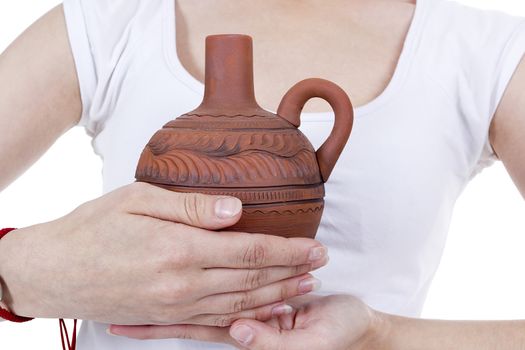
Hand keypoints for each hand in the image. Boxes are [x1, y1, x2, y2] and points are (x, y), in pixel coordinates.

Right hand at [0, 182, 326, 324]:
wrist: (53, 271)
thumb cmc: (93, 227)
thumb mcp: (137, 200)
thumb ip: (191, 206)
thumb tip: (237, 210)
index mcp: (180, 249)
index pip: (250, 250)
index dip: (288, 250)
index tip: (315, 246)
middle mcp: (183, 284)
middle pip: (252, 280)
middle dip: (291, 272)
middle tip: (321, 265)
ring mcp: (175, 307)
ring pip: (240, 304)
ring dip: (277, 296)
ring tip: (305, 288)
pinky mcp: (165, 318)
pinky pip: (215, 323)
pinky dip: (246, 320)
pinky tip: (265, 315)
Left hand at [108, 294, 380, 349]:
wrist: (358, 330)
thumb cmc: (339, 336)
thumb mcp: (310, 346)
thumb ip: (271, 343)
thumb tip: (236, 329)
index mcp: (246, 336)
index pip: (194, 328)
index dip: (159, 328)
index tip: (121, 322)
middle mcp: (239, 329)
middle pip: (189, 321)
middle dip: (151, 320)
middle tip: (110, 314)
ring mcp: (247, 317)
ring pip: (199, 310)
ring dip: (163, 315)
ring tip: (124, 310)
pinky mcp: (257, 304)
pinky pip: (221, 298)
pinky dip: (202, 297)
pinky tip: (188, 287)